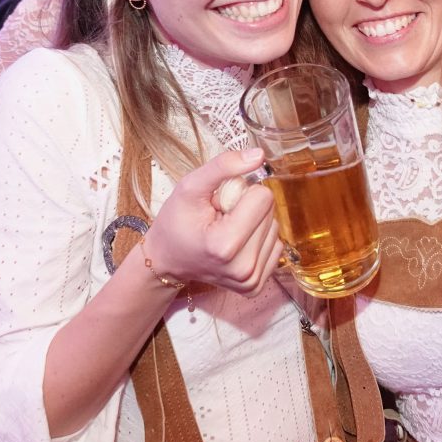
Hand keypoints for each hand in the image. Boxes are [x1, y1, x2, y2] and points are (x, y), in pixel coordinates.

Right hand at [143, 148, 282, 296]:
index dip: (239, 193)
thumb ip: (224, 166)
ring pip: (274, 227)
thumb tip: (259, 155)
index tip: (217, 206)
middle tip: (219, 218)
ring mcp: (251, 281)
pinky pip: (275, 245)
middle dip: (246, 208)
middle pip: (270, 212)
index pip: (263, 197)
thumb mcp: (191, 186)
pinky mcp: (256, 286)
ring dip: (252, 223)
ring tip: (224, 230)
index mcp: (226, 245)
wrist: (167, 259)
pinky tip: (235, 243)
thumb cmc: (176, 222)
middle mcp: (243, 269)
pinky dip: (257, 239)